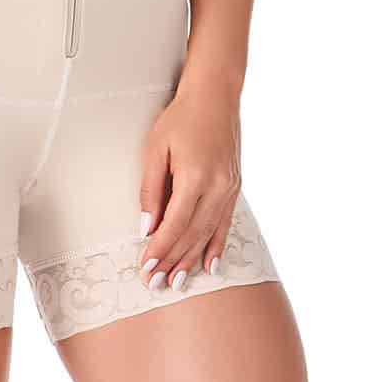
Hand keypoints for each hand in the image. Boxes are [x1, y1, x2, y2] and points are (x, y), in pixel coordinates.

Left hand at [136, 83, 242, 290]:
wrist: (215, 96)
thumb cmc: (180, 118)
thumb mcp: (155, 148)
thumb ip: (151, 190)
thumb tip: (146, 226)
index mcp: (195, 176)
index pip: (175, 224)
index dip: (160, 249)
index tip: (146, 267)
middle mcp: (217, 186)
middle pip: (193, 235)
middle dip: (173, 261)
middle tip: (157, 284)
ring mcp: (230, 188)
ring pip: (209, 233)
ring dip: (192, 260)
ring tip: (178, 281)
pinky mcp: (234, 187)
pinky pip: (225, 224)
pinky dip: (216, 246)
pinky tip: (209, 265)